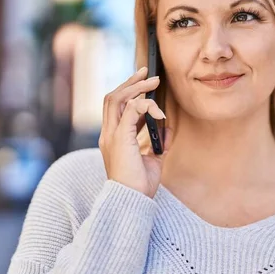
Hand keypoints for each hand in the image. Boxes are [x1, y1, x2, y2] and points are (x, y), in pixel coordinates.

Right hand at [99, 67, 171, 197]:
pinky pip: (131, 109)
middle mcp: (108, 134)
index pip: (115, 108)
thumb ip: (157, 142)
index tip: (143, 85)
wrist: (132, 200)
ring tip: (153, 81)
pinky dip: (146, 106)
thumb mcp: (153, 159)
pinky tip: (159, 112)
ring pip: (116, 98)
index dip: (128, 93)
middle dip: (130, 82)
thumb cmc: (140, 185)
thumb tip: (166, 126)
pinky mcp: (120, 137)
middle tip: (147, 73)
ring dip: (136, 86)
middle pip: (112, 98)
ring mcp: (111, 135)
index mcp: (113, 139)